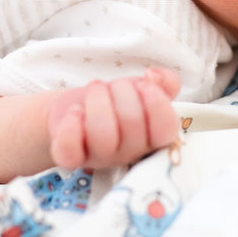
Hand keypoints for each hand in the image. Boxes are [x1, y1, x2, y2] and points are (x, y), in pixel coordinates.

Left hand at [46, 68, 180, 169]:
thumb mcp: (144, 88)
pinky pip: (70, 150)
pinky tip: (75, 112)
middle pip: (133, 124)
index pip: (167, 130)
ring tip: (95, 90)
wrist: (75, 107)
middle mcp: (130, 153)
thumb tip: (154, 77)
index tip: (144, 84)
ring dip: (97, 101)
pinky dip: (71, 126)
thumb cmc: (116, 100)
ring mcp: (100, 158)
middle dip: (122, 91)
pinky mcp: (71, 157)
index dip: (157, 103)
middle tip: (113, 86)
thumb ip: (165, 82)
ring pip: (103, 137)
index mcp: (153, 138)